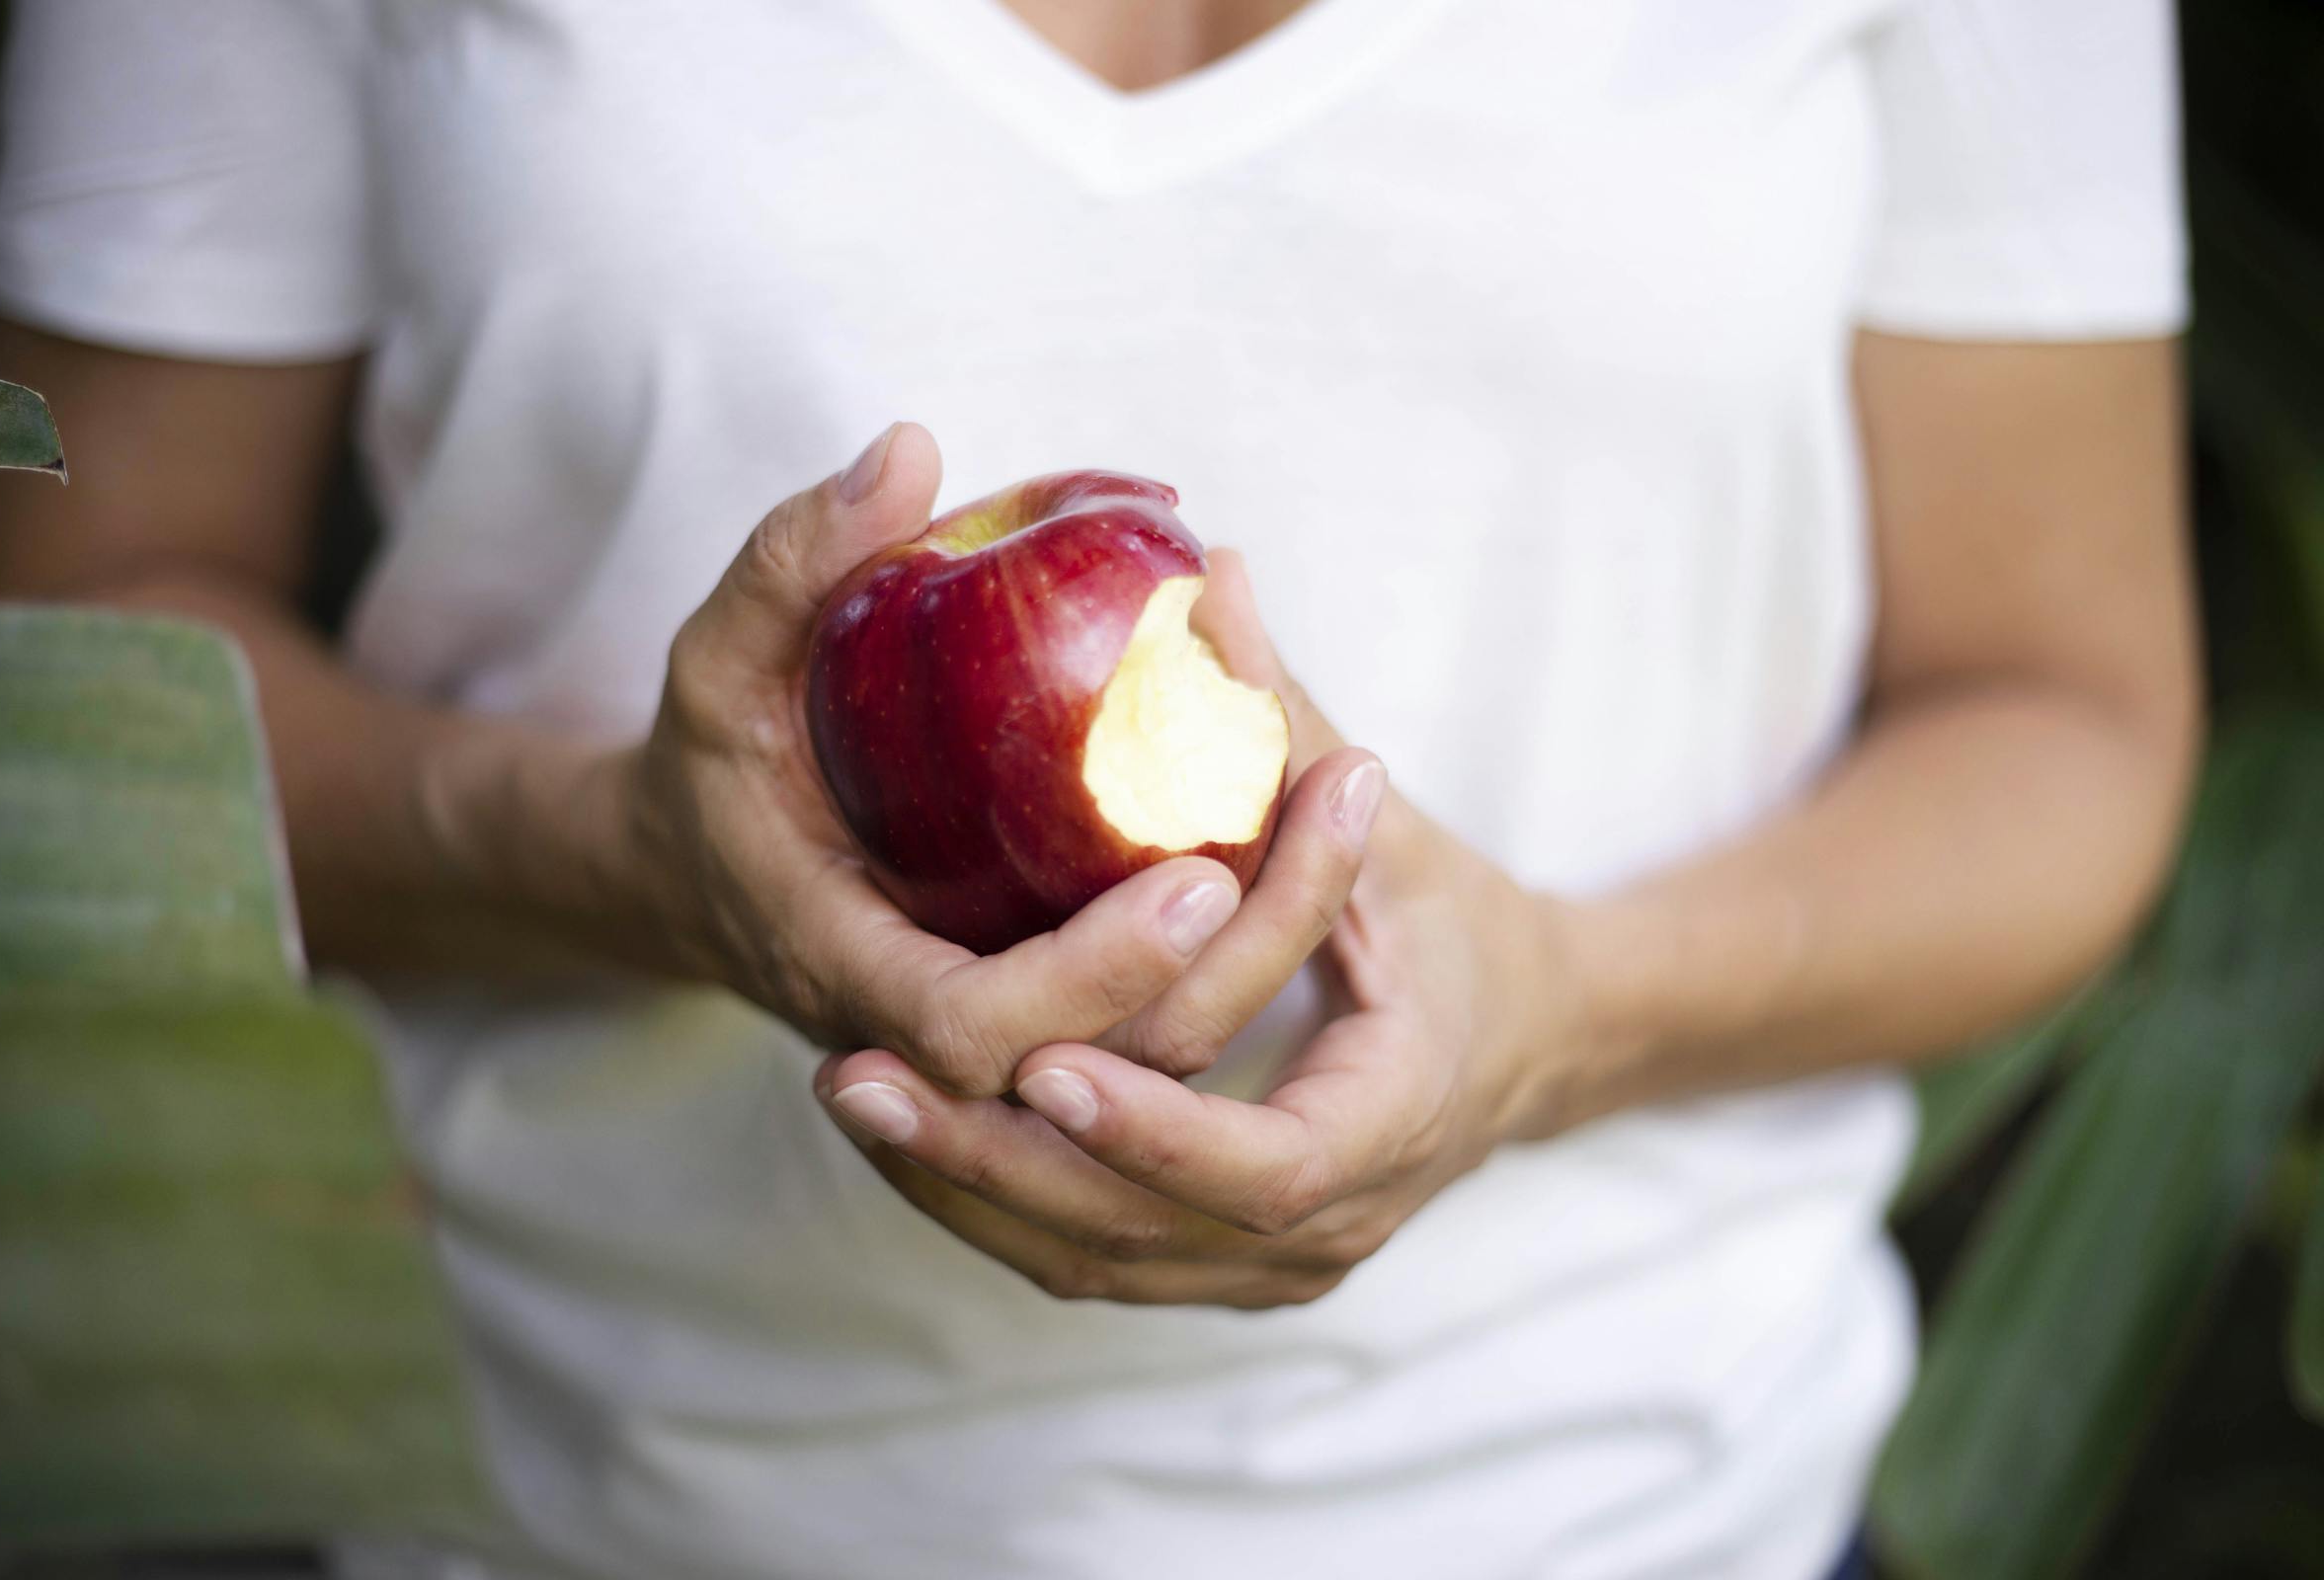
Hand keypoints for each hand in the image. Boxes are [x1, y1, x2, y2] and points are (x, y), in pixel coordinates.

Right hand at [618, 426, 1374, 1096]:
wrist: (706, 866)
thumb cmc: (717, 757)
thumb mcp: (719, 652)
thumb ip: (793, 560)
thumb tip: (908, 449)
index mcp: (843, 965)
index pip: (972, 1028)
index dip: (1089, 979)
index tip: (1196, 883)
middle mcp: (933, 1030)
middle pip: (1108, 1065)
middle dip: (1239, 962)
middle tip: (1329, 819)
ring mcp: (1005, 1029)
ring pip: (1159, 1049)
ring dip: (1274, 944)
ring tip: (1348, 798)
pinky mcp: (1055, 1000)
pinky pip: (1165, 1001)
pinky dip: (1251, 927)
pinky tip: (1312, 806)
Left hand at [815, 561, 1583, 1305]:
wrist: (1527, 1041)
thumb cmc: (1454, 921)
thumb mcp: (1383, 829)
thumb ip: (1285, 722)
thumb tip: (1203, 576)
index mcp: (1391, 1116)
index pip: (1261, 1166)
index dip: (1148, 1126)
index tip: (1040, 1062)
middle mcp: (1331, 1223)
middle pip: (1137, 1232)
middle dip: (990, 1161)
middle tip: (860, 1078)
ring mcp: (1272, 1265)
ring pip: (1092, 1260)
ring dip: (965, 1188)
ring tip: (852, 1097)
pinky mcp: (1221, 1263)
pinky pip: (1087, 1258)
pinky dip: (991, 1205)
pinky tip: (899, 1136)